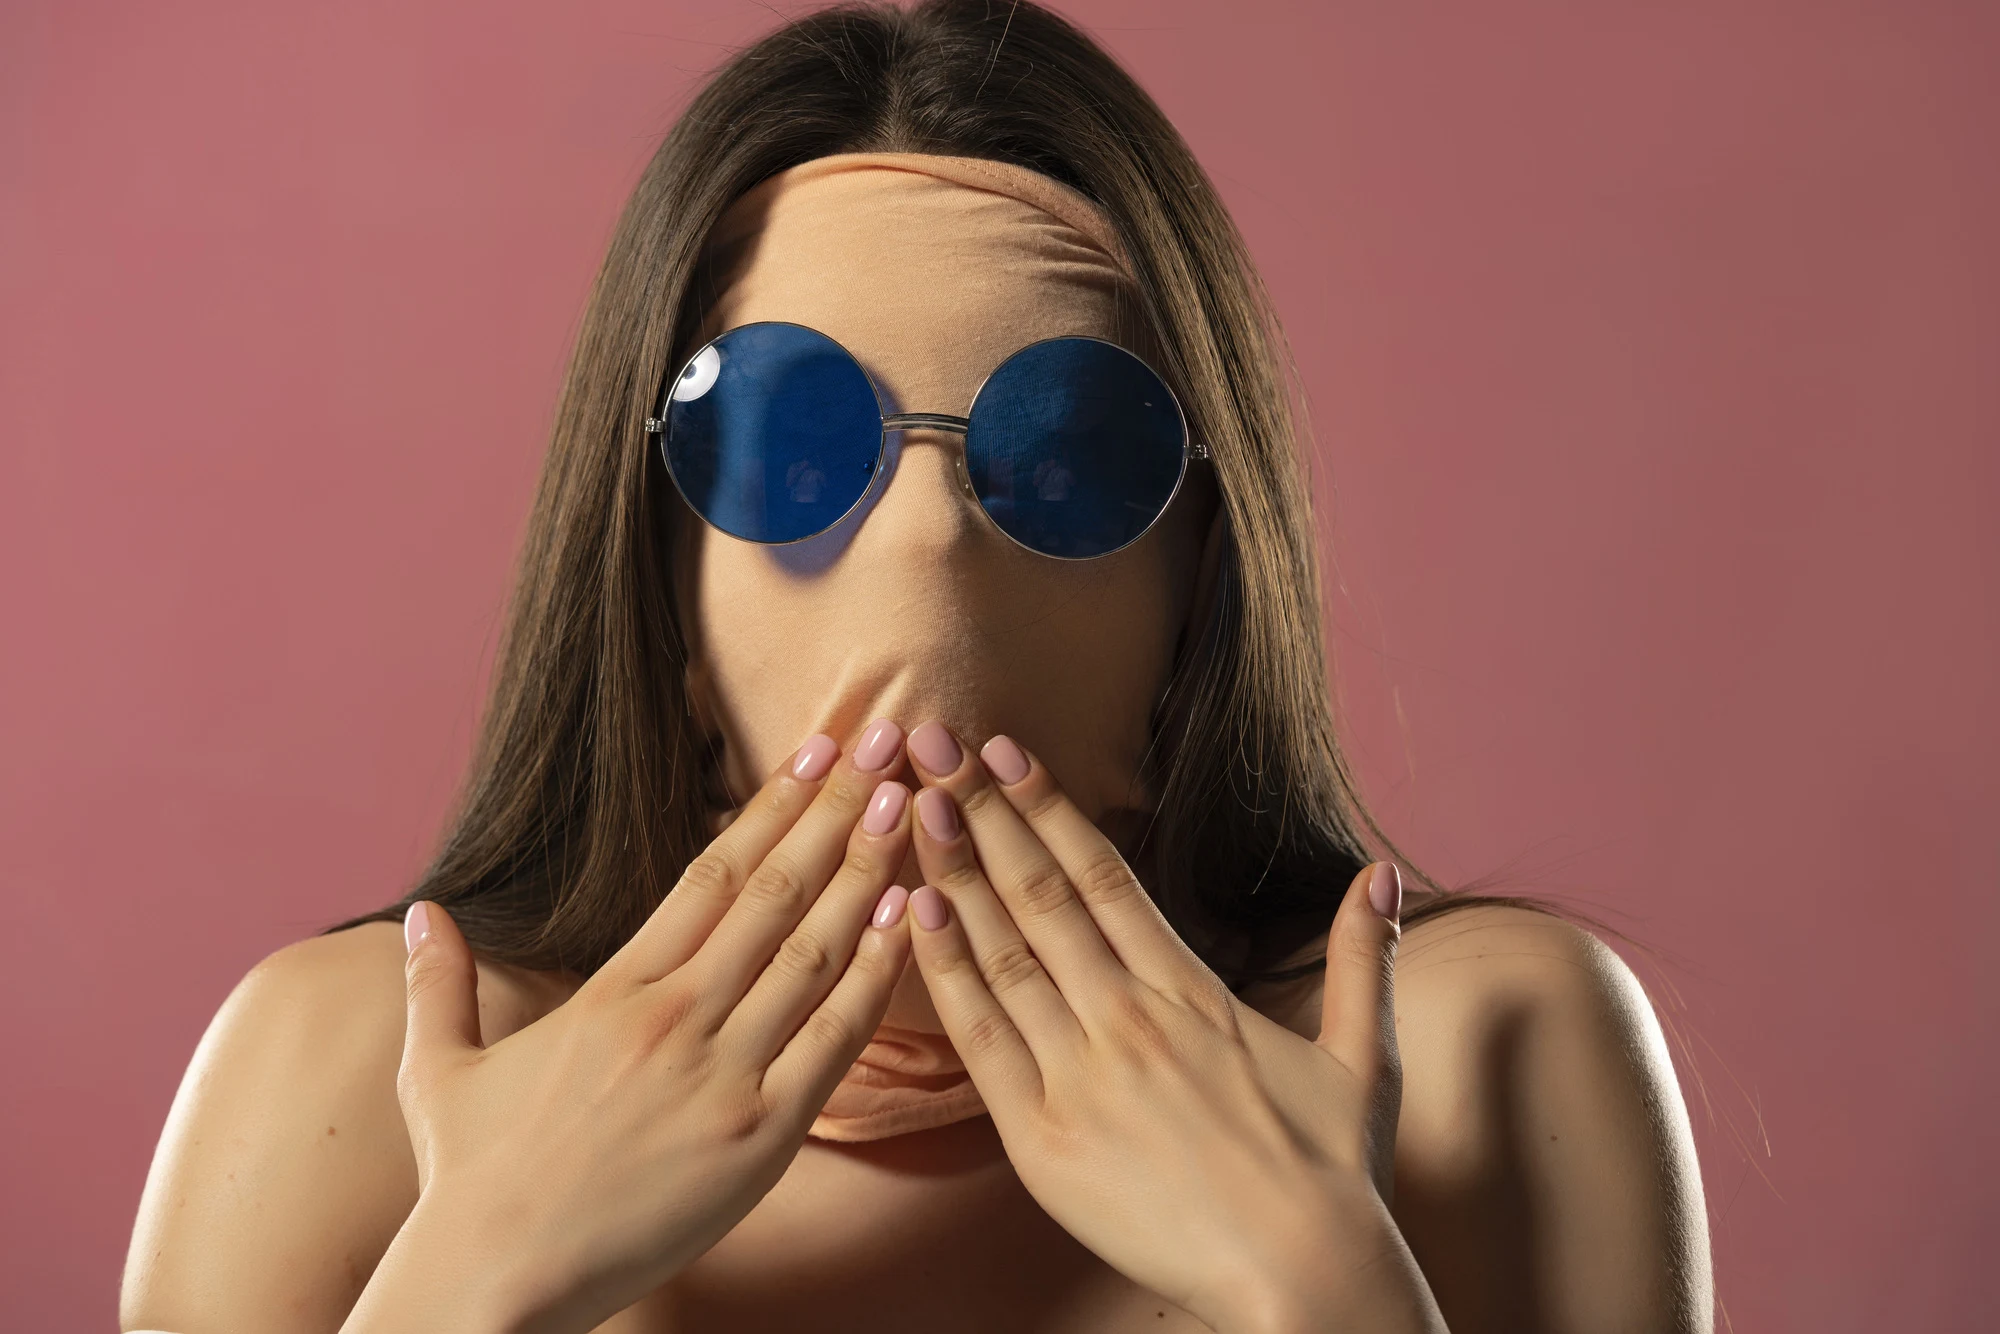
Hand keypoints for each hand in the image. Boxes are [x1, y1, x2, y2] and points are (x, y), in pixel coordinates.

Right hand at [349, 723, 918, 1333]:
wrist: (491, 1280)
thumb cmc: (469, 1181)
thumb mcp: (440, 1070)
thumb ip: (439, 983)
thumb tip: (422, 912)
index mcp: (614, 990)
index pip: (710, 873)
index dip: (770, 805)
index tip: (816, 751)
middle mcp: (673, 1015)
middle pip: (773, 890)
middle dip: (837, 810)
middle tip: (887, 743)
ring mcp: (720, 1072)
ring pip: (811, 951)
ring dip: (865, 872)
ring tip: (909, 807)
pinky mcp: (758, 1135)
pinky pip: (833, 1041)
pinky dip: (874, 977)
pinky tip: (906, 920)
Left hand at [899, 723, 1446, 1333]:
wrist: (1303, 1278)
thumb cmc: (1333, 1177)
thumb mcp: (1364, 1057)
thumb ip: (1364, 956)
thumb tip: (1383, 874)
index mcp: (1194, 993)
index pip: (1106, 876)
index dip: (1050, 809)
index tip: (1007, 753)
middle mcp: (1131, 1017)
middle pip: (1042, 895)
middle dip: (982, 813)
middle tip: (933, 743)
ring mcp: (1083, 1075)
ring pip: (1005, 953)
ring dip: (954, 873)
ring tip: (911, 805)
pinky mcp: (1044, 1138)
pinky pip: (982, 1040)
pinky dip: (947, 973)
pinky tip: (914, 913)